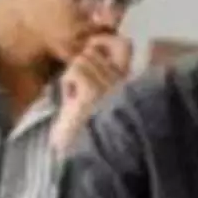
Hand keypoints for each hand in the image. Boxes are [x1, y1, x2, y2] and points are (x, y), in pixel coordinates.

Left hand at [49, 35, 131, 152]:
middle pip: (96, 50)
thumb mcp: (96, 96)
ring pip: (83, 59)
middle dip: (80, 65)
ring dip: (72, 78)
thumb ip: (100, 72)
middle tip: (78, 90)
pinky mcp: (94, 94)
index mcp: (130, 84)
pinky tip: (71, 103)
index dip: (105, 41)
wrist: (76, 157)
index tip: (90, 48)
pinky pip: (76, 70)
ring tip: (76, 101)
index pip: (124, 45)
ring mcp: (112, 88)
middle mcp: (127, 84)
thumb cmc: (83, 128)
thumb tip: (93, 45)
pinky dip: (67, 84)